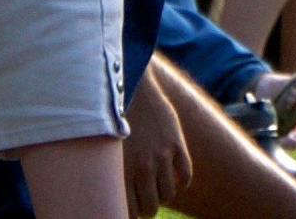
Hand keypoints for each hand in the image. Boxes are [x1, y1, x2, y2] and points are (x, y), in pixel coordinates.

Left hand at [125, 66, 191, 213]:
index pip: (130, 212)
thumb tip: (116, 204)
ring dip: (164, 194)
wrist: (132, 90)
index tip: (133, 210)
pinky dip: (182, 181)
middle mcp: (142, 167)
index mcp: (121, 173)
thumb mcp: (109, 153)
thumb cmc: (114, 123)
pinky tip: (176, 178)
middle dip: (148, 208)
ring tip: (158, 187)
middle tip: (145, 201)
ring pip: (168, 194)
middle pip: (151, 206)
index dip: (132, 214)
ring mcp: (162, 156)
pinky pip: (186, 175)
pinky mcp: (177, 144)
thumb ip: (115, 178)